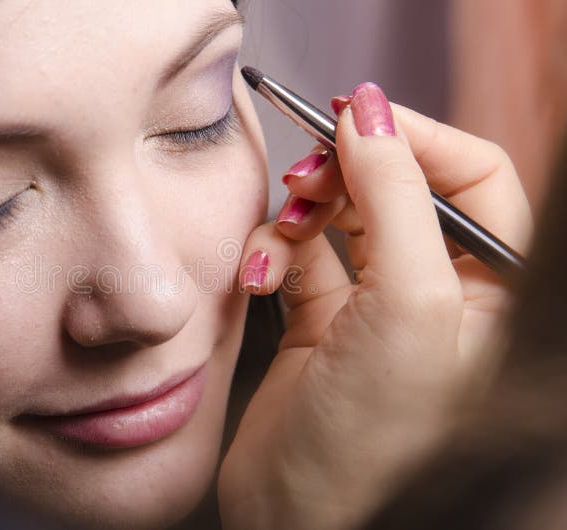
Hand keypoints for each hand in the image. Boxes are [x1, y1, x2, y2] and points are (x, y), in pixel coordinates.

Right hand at [218, 83, 532, 529]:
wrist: (298, 520)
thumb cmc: (375, 442)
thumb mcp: (409, 306)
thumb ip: (394, 197)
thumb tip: (369, 111)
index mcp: (495, 290)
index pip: (473, 174)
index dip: (415, 138)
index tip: (353, 117)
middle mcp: (442, 291)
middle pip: (400, 186)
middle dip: (348, 172)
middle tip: (306, 175)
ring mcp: (378, 304)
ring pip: (342, 215)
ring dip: (302, 213)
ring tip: (280, 232)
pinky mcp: (322, 319)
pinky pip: (298, 253)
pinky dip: (273, 251)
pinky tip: (258, 273)